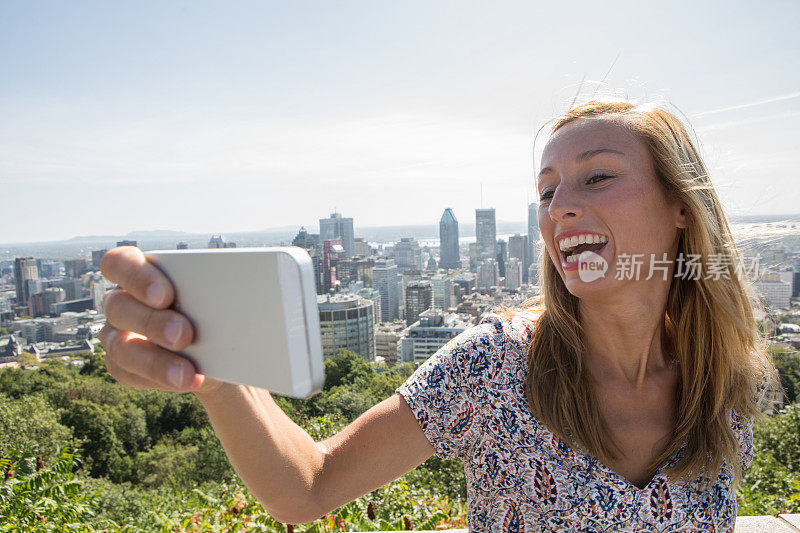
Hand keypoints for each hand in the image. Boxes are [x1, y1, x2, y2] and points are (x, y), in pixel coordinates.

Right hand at [97, 246, 220, 393]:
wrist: (220, 348)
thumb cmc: (214, 307)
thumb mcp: (216, 293)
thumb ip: (215, 284)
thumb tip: (238, 286)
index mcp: (140, 271)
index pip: (118, 263)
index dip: (136, 277)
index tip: (165, 296)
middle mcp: (122, 300)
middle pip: (118, 306)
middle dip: (152, 323)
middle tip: (184, 335)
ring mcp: (116, 333)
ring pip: (120, 347)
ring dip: (154, 361)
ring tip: (186, 372)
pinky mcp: (122, 364)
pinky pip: (128, 374)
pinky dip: (158, 379)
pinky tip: (187, 381)